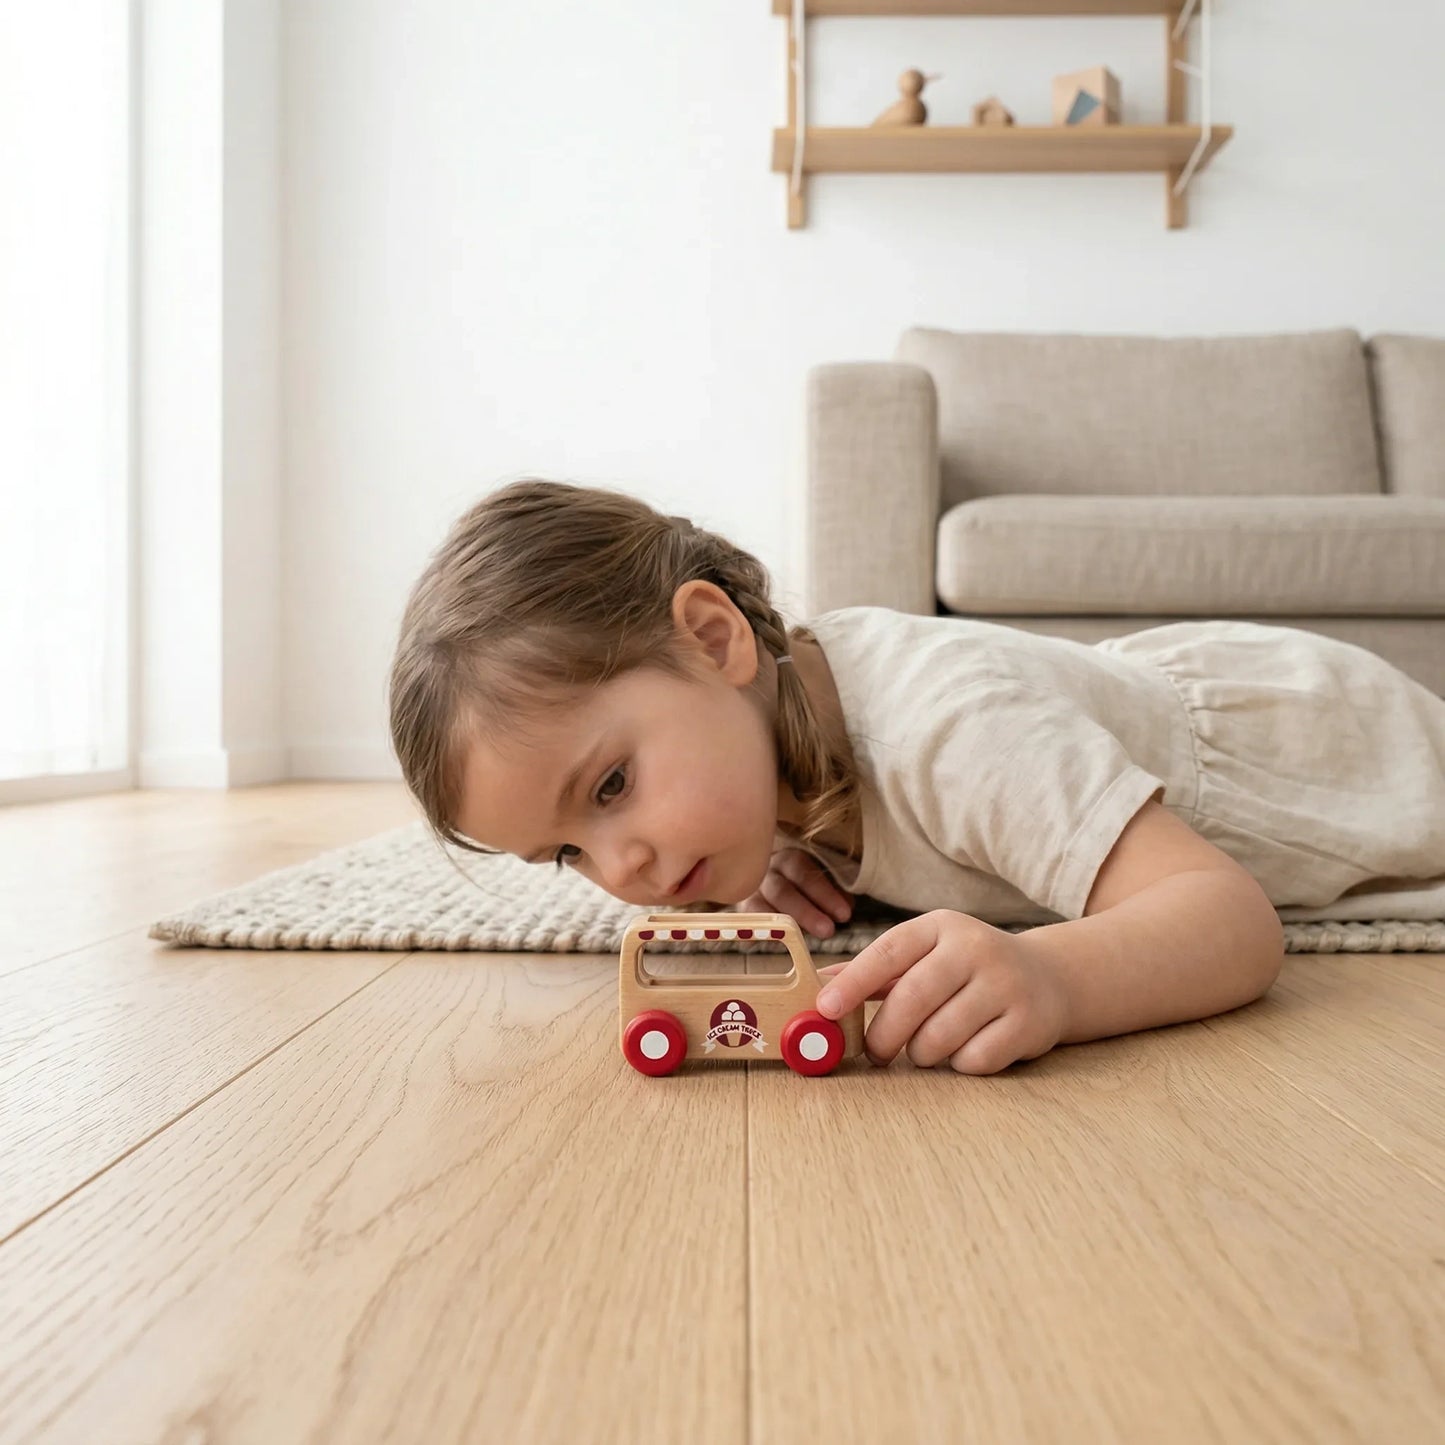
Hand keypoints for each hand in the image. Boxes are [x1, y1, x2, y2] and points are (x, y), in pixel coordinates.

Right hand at [739, 847, 852, 938]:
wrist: (766, 880)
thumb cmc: (802, 884)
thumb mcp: (819, 881)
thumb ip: (832, 892)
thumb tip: (845, 908)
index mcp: (788, 860)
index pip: (804, 872)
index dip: (824, 893)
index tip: (845, 914)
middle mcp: (765, 873)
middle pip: (781, 891)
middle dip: (805, 912)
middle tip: (828, 931)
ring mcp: (749, 893)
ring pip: (758, 908)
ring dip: (782, 927)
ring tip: (800, 942)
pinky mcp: (741, 912)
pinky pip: (743, 923)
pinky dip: (751, 934)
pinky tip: (758, 944)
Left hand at [813, 910, 1068, 1073]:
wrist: (1049, 978)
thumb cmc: (969, 970)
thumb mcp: (927, 955)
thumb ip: (876, 971)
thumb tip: (819, 986)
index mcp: (941, 927)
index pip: (889, 950)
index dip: (854, 981)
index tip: (825, 1008)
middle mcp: (975, 949)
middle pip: (912, 999)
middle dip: (883, 1035)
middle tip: (874, 1053)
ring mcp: (1006, 985)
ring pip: (939, 1037)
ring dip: (921, 1053)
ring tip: (926, 1047)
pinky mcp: (1028, 1023)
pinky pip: (974, 1060)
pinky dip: (959, 1064)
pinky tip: (966, 1049)